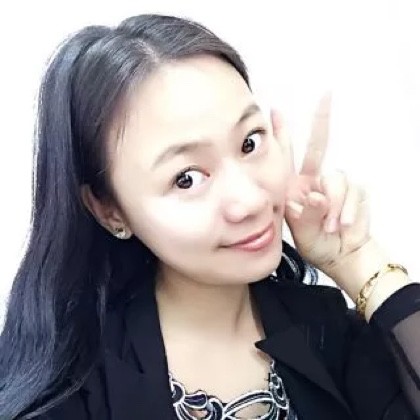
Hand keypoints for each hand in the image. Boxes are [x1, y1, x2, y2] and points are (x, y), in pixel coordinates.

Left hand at [272, 94, 371, 291]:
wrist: (342, 257)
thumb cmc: (318, 245)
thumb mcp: (303, 232)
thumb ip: (305, 215)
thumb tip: (314, 196)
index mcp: (295, 189)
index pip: (287, 159)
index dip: (282, 136)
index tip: (275, 113)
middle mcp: (315, 182)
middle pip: (318, 148)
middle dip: (321, 122)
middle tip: (326, 96)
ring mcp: (335, 186)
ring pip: (337, 179)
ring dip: (335, 205)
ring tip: (330, 227)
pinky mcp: (356, 192)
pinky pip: (354, 192)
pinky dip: (348, 210)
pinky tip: (342, 225)